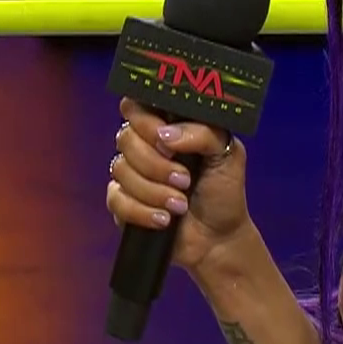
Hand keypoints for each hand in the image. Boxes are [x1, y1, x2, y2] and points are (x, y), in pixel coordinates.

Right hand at [105, 97, 251, 272]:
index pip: (137, 105)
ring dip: (153, 190)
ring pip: (120, 169)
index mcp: (167, 127)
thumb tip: (166, 135)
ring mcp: (131, 174)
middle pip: (126, 137)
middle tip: (184, 179)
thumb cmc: (223, 191)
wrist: (219, 237)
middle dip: (156, 163)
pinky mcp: (123, 203)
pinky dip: (141, 211)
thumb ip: (203, 133)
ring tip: (181, 205)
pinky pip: (116, 199)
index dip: (145, 120)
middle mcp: (145, 146)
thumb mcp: (227, 154)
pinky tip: (164, 219)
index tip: (165, 139)